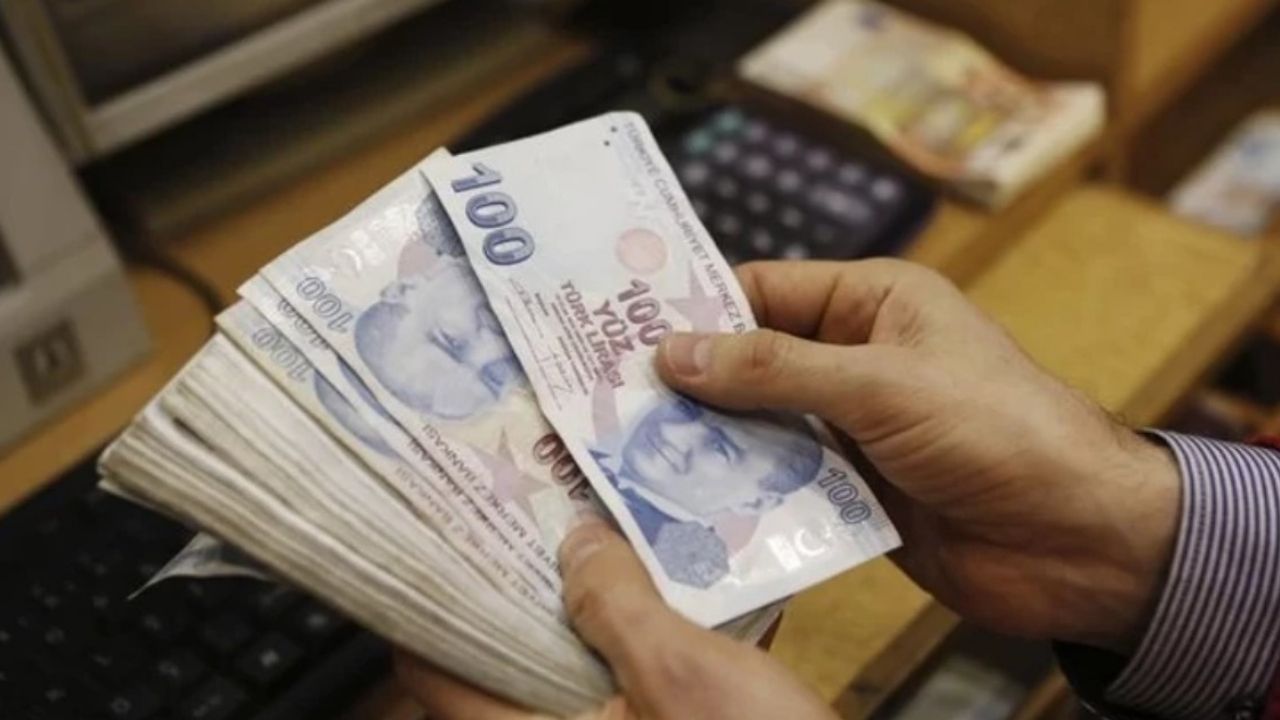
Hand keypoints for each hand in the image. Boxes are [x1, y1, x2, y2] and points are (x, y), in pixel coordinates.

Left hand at [395, 519, 836, 719]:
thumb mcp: (683, 675)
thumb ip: (616, 603)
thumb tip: (574, 540)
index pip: (436, 671)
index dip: (434, 594)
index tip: (444, 525)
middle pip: (509, 659)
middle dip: (525, 581)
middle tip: (531, 505)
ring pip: (576, 668)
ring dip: (593, 603)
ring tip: (597, 526)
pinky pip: (630, 685)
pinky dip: (643, 636)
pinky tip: (674, 581)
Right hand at [655, 259, 1179, 653]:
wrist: (1080, 541)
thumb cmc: (1001, 430)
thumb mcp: (881, 384)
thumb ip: (775, 369)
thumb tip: (676, 352)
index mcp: (872, 303)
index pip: (762, 292)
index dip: (693, 309)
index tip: (616, 331)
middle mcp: (855, 360)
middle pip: (749, 365)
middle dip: (688, 387)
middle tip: (603, 404)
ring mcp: (851, 430)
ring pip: (758, 430)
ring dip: (709, 447)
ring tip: (627, 459)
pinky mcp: (852, 493)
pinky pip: (782, 486)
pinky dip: (742, 497)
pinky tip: (687, 510)